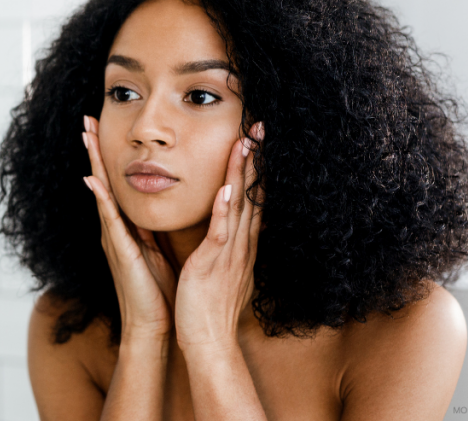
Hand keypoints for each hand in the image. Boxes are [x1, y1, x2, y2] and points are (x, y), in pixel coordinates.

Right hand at [82, 115, 177, 341]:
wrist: (153, 324)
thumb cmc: (157, 290)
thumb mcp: (156, 249)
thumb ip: (150, 228)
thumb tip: (155, 205)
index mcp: (125, 227)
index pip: (115, 184)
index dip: (107, 156)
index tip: (102, 127)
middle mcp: (114, 228)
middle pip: (102, 181)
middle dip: (94, 150)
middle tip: (86, 119)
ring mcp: (113, 238)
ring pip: (102, 193)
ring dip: (93, 164)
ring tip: (86, 137)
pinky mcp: (121, 251)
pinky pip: (109, 220)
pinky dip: (101, 199)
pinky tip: (93, 180)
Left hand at [174, 122, 263, 353]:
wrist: (207, 340)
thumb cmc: (208, 306)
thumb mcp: (219, 268)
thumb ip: (222, 245)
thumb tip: (223, 226)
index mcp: (239, 244)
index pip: (250, 198)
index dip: (255, 168)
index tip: (256, 139)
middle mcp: (240, 244)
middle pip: (250, 194)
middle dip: (255, 159)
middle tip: (259, 127)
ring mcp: (229, 252)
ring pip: (238, 205)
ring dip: (242, 173)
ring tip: (247, 142)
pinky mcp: (213, 264)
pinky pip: (220, 232)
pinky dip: (224, 210)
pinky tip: (226, 187)